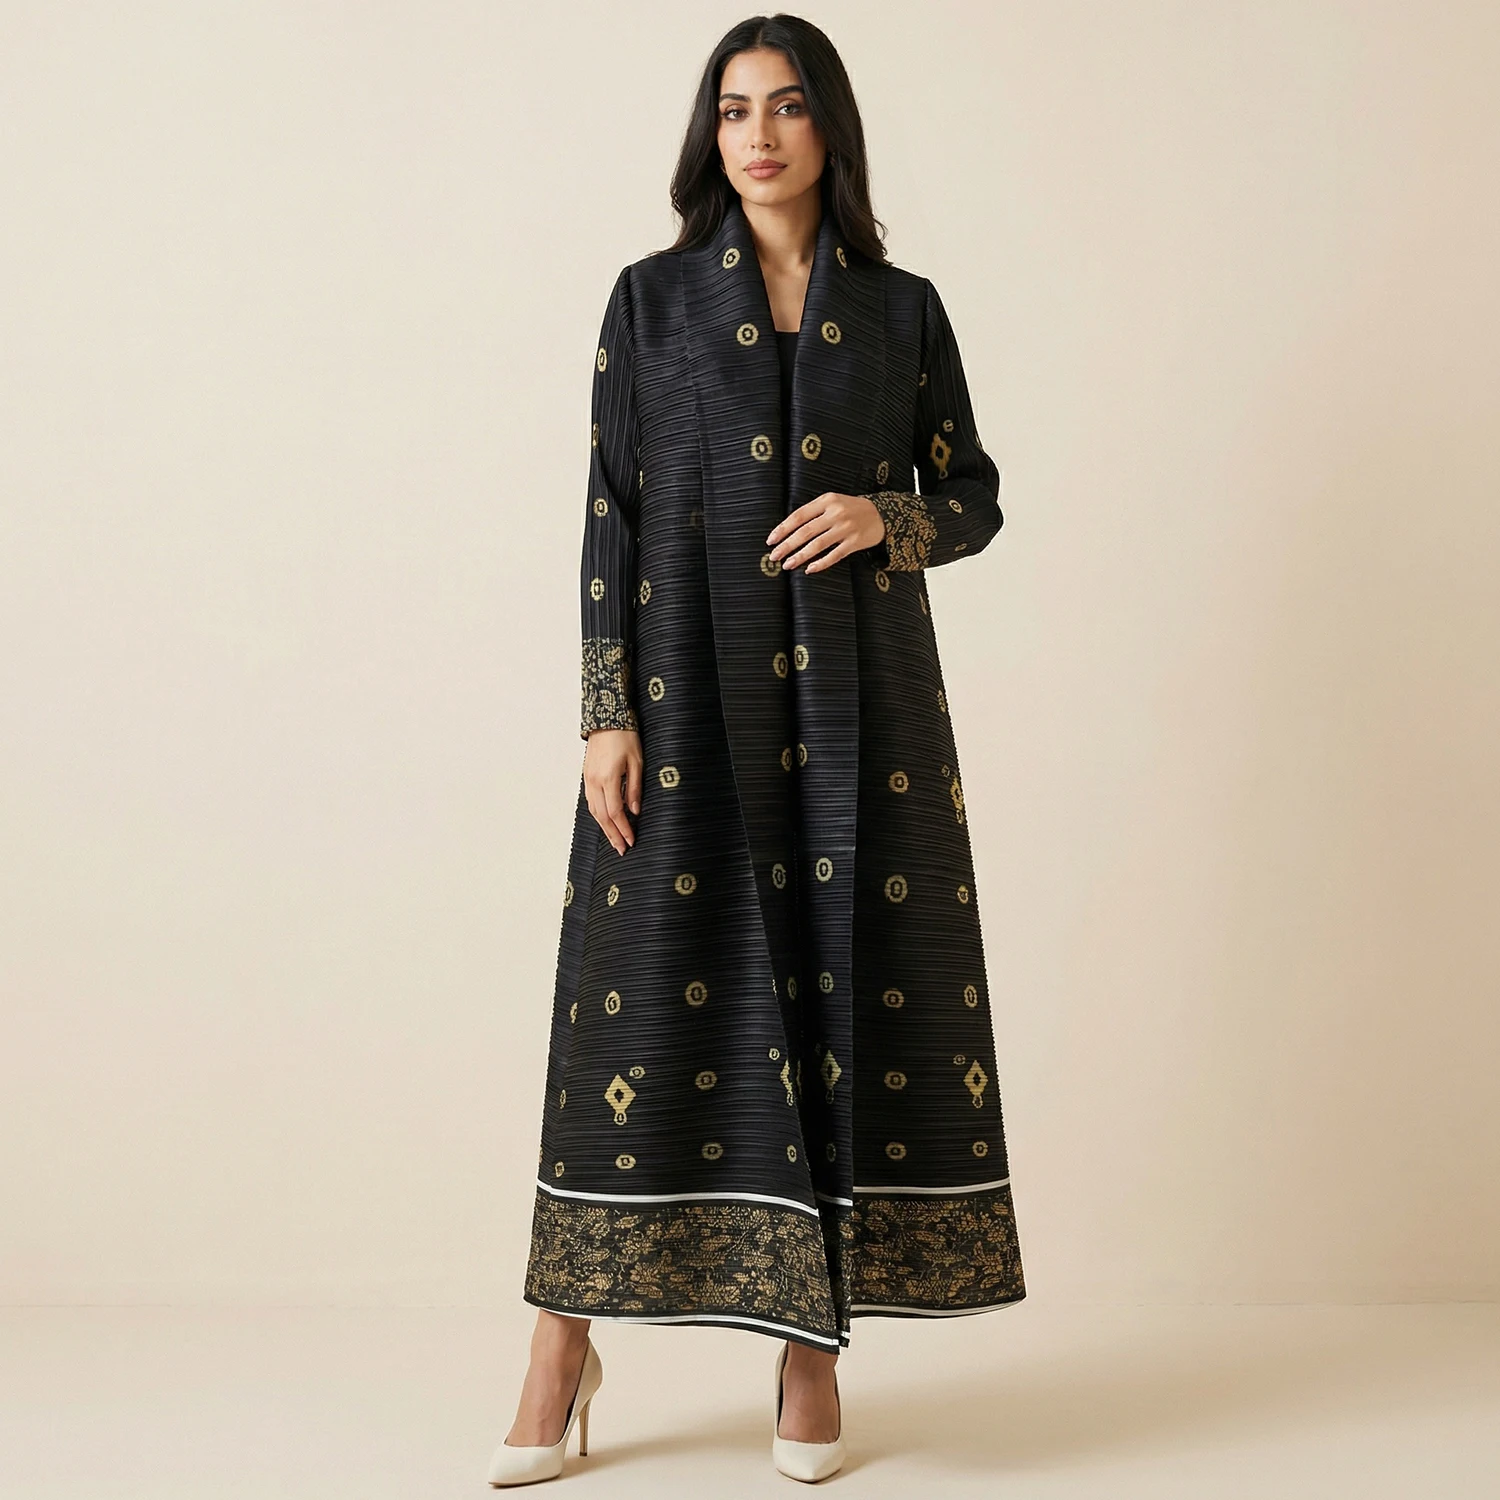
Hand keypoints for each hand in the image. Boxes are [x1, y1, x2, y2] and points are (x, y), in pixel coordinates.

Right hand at [583, 727, 641, 854]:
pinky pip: (591, 801)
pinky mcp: (587, 776)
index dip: (624, 829)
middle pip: (602, 816)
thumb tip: (635, 811)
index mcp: (608, 778)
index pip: (615, 812)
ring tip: (614, 840)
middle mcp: (595, 781)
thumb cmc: (625, 736)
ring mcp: (588, 779)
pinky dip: (598, 815)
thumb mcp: (637, 762)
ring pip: (594, 811)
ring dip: (604, 828)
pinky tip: (605, 821)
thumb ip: (635, 788)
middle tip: (621, 850)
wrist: (607, 718)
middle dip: (613, 835)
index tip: (631, 840)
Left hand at [767, 492, 885, 572]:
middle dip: (787, 545)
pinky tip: (809, 569)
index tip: (771, 541)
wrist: (881, 514)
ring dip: (800, 556)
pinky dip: (820, 563)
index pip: (799, 516)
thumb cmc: (850, 509)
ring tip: (787, 565)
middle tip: (774, 556)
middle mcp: (835, 513)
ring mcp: (846, 528)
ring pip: (817, 545)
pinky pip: (834, 555)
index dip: (783, 529)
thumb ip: (813, 512)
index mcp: (826, 501)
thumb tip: (787, 530)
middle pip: (805, 531)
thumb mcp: (832, 502)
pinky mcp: (855, 542)